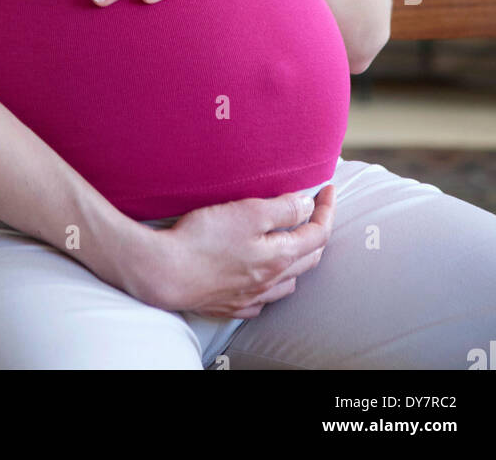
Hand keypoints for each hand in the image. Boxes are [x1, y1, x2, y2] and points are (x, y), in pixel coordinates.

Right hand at [128, 184, 336, 317]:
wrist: (166, 272)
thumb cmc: (204, 239)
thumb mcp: (248, 212)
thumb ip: (283, 208)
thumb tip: (308, 204)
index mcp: (279, 256)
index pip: (317, 234)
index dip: (327, 210)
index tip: (328, 190)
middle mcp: (270, 280)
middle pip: (308, 258)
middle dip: (316, 233)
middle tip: (315, 212)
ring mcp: (251, 296)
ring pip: (288, 282)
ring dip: (297, 261)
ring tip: (292, 243)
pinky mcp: (231, 305)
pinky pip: (263, 299)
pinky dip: (271, 284)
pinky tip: (262, 276)